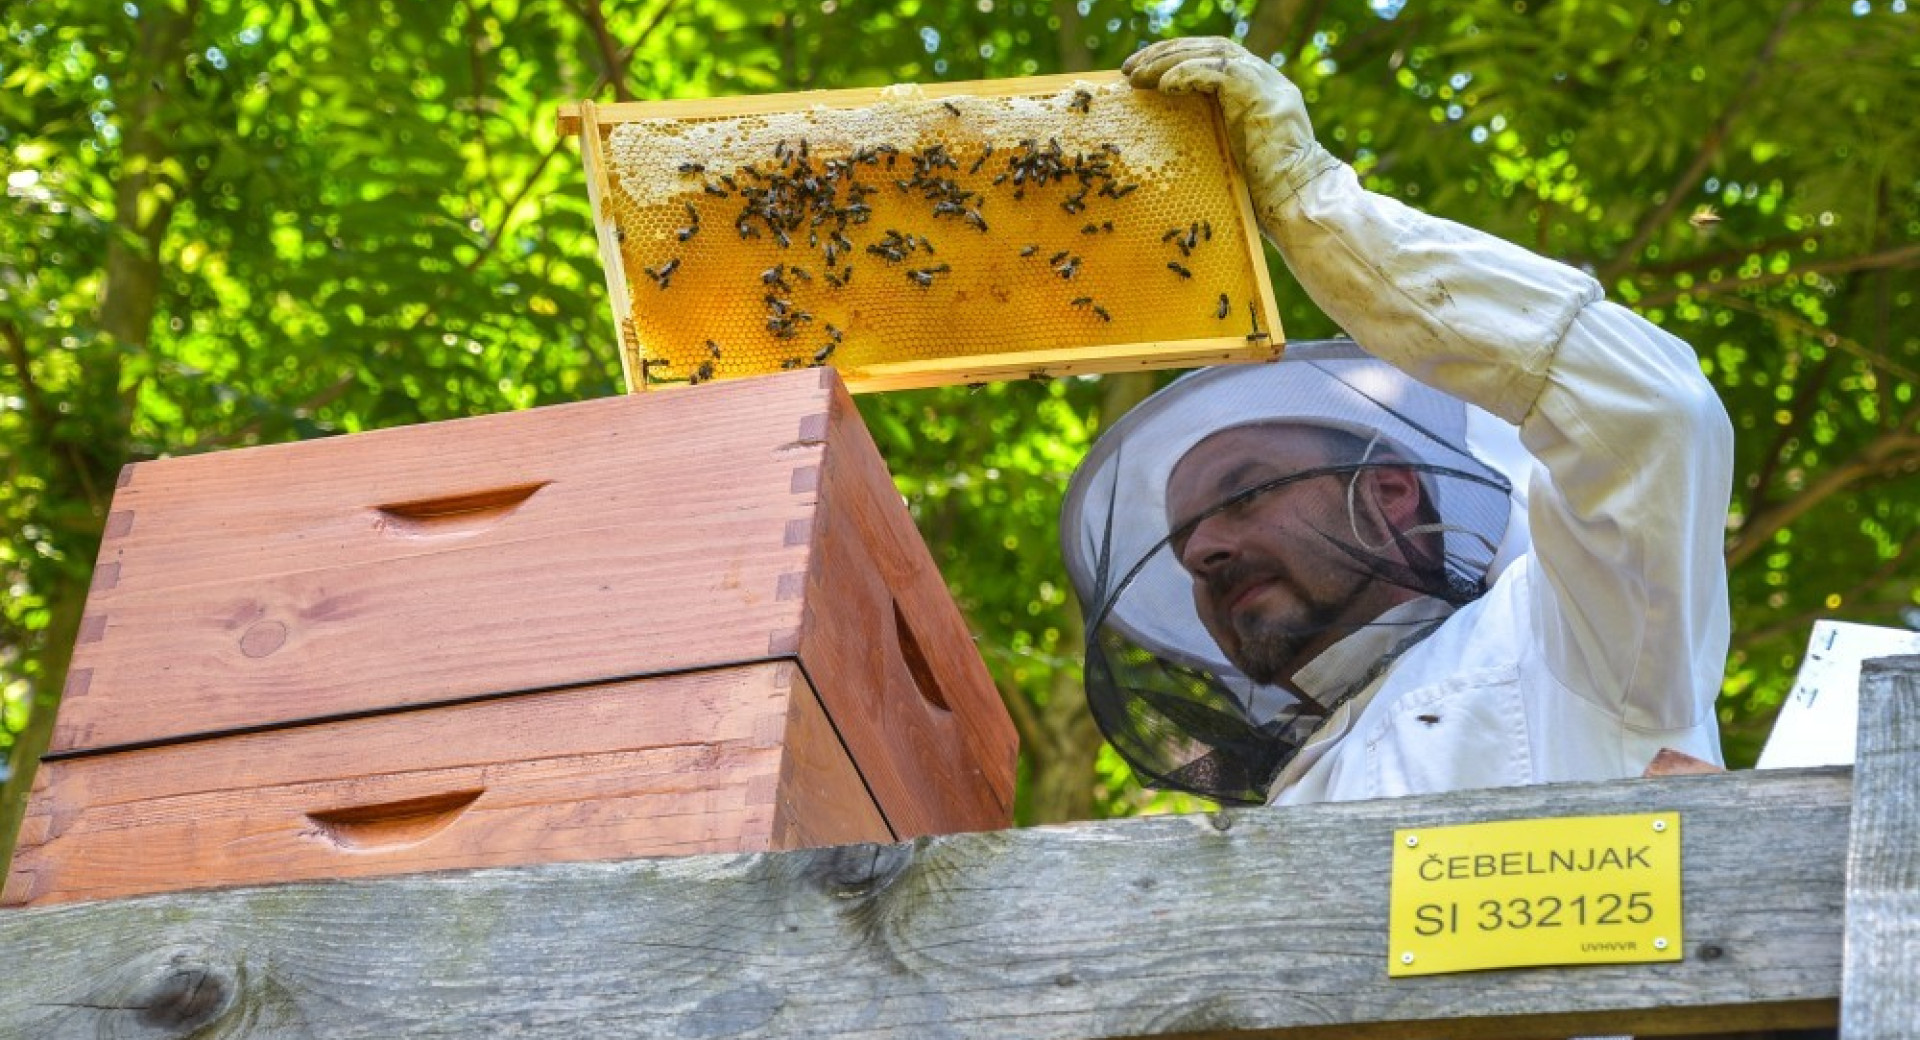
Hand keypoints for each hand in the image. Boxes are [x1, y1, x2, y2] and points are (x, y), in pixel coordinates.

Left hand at [1123, 37, 1320, 197]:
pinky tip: (1163, 86)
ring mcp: (1265, 84)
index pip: (1211, 58)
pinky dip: (1187, 74)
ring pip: (1210, 53)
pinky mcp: (1261, 95)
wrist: (1297, 203)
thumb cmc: (1262, 194)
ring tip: (1136, 76)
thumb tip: (1164, 138)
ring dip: (1168, 60)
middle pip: (1208, 48)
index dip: (1174, 58)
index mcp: (1256, 89)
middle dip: (1165, 53)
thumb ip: (1208, 133)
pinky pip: (1216, 72)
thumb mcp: (1228, 154)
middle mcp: (1264, 78)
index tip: (1140, 72)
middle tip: (1129, 68)